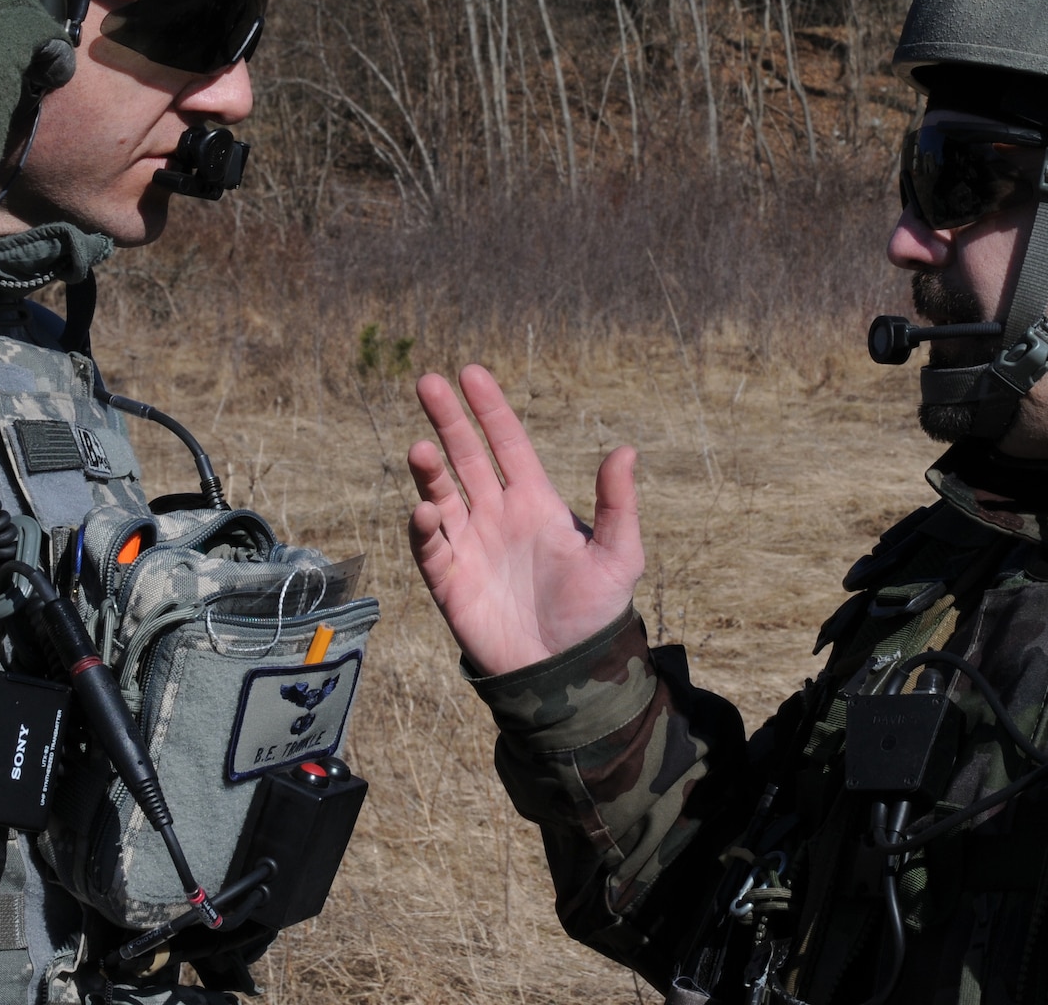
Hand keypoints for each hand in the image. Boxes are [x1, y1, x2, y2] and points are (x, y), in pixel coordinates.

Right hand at [407, 365, 645, 676]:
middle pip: (466, 457)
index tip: (470, 372)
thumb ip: (619, 505)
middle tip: (429, 382)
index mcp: (534, 503)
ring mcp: (471, 546)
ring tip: (421, 448)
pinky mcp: (451, 582)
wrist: (567, 675)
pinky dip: (425, 528)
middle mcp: (497, 516)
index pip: (506, 444)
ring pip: (441, 495)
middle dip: (448, 420)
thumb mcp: (620, 557)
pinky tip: (427, 510)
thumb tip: (626, 450)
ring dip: (429, 471)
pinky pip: (431, 548)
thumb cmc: (596, 615)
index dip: (489, 409)